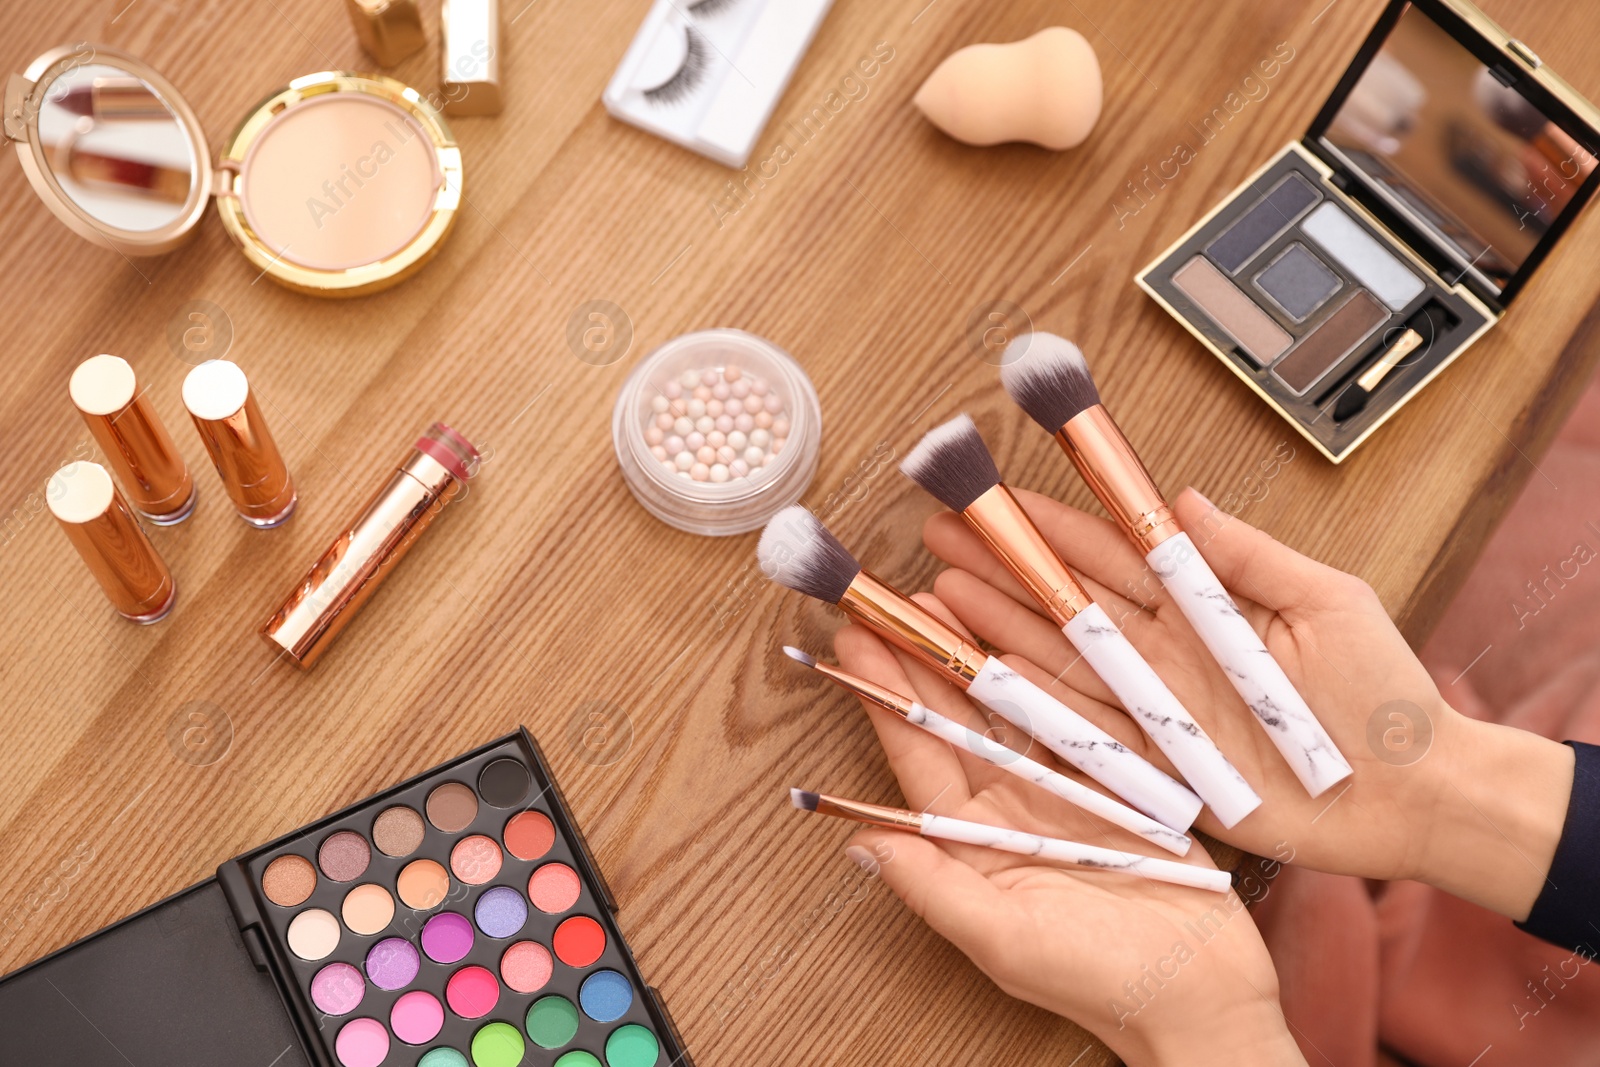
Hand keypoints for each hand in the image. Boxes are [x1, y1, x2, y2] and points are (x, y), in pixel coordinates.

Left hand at [834, 609, 1305, 1066]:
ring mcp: (1061, 792)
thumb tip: (857, 843)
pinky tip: (1031, 627)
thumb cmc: (1095, 980)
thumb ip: (932, 886)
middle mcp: (1008, 811)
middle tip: (893, 597)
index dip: (883, 700)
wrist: (1202, 995)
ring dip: (980, 652)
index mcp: (971, 845)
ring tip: (947, 594)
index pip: (915, 759)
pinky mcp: (1115, 781)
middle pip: (956, 720)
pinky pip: (1076, 713)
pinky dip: (1053, 670)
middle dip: (923, 659)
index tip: (853, 644)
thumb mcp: (1003, 938)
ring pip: (1011, 706)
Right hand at [920, 486, 1572, 918]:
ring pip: (1060, 657)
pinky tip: (983, 674)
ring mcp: (1157, 707)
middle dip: (1002, 564)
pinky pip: (1080, 730)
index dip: (1053, 524)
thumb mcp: (1330, 603)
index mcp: (1205, 603)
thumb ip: (1253, 556)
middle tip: (939, 532)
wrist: (1413, 798)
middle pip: (1068, 599)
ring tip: (938, 595)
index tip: (998, 494)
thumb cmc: (1387, 698)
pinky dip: (1031, 705)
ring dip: (999, 626)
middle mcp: (1168, 650)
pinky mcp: (1157, 765)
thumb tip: (1184, 498)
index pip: (1113, 552)